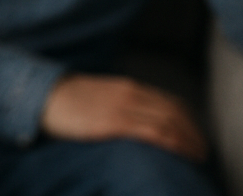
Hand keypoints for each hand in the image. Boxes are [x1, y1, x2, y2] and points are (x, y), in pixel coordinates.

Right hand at [41, 73, 205, 161]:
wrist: (42, 96)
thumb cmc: (66, 100)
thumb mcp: (98, 95)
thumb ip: (117, 101)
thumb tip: (131, 117)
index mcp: (127, 86)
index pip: (169, 101)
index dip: (188, 119)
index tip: (194, 134)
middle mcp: (130, 93)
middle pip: (175, 112)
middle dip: (193, 131)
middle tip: (200, 149)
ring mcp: (123, 107)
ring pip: (169, 121)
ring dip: (188, 139)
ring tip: (196, 155)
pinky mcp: (114, 122)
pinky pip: (153, 131)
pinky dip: (173, 141)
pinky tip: (180, 151)